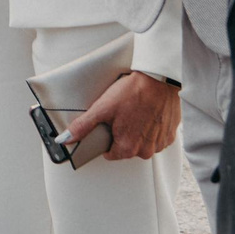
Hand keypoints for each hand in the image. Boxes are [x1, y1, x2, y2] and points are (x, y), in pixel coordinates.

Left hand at [66, 71, 180, 159]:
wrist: (159, 79)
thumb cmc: (133, 92)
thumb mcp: (102, 108)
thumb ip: (82, 126)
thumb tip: (64, 139)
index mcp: (128, 148)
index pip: (110, 154)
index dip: (106, 138)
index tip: (109, 126)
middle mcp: (146, 150)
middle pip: (126, 148)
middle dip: (122, 134)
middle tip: (122, 115)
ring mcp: (160, 143)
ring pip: (142, 143)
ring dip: (137, 131)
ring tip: (135, 112)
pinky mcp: (170, 134)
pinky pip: (156, 137)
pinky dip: (151, 128)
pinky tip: (147, 114)